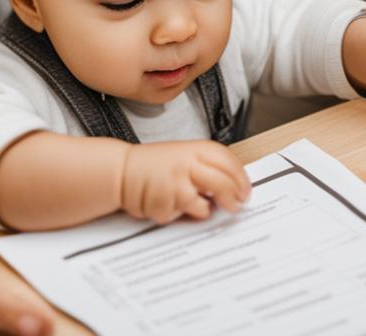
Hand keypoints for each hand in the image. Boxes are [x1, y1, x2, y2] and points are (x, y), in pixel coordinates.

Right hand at [119, 141, 250, 223]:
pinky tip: (165, 202)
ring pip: (204, 206)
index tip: (245, 191)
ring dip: (201, 210)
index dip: (241, 179)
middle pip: (223, 184)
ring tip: (187, 202)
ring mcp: (176, 184)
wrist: (119, 171)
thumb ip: (206, 166)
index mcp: (194, 150)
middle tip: (235, 206)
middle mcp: (187, 164)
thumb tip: (233, 186)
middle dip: (233, 199)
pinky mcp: (165, 202)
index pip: (228, 162)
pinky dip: (176, 214)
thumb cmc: (151, 164)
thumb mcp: (182, 154)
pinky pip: (181, 216)